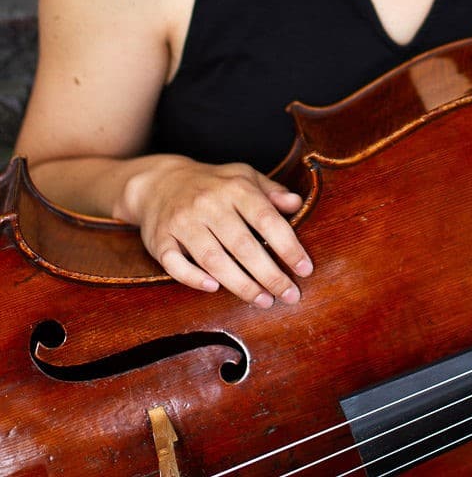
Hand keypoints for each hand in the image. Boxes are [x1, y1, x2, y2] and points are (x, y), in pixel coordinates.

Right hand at [118, 157, 312, 303]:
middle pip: (243, 245)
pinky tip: (214, 289)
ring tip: (263, 301)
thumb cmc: (212, 184)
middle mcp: (209, 204)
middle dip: (269, 275)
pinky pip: (176, 263)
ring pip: (213, 259)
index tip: (305, 269)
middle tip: (290, 295)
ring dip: (241, 284)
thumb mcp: (244, 177)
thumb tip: (297, 204)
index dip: (288, 246)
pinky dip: (194, 278)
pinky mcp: (160, 239)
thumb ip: (271, 192)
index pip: (267, 219)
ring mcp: (183, 221)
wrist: (159, 182)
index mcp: (235, 188)